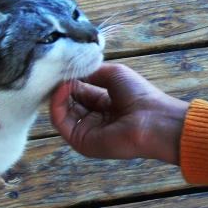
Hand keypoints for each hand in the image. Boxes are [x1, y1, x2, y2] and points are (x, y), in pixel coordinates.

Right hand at [49, 63, 188, 164]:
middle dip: (60, 86)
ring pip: (61, 112)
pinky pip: (61, 123)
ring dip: (57, 94)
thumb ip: (89, 72)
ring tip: (60, 80)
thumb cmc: (138, 95)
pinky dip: (56, 105)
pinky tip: (61, 89)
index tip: (61, 65)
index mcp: (104, 103)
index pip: (79, 91)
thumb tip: (69, 72)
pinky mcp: (80, 141)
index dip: (69, 79)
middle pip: (68, 101)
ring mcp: (86, 131)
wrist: (152, 120)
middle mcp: (94, 118)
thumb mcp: (112, 74)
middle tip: (54, 71)